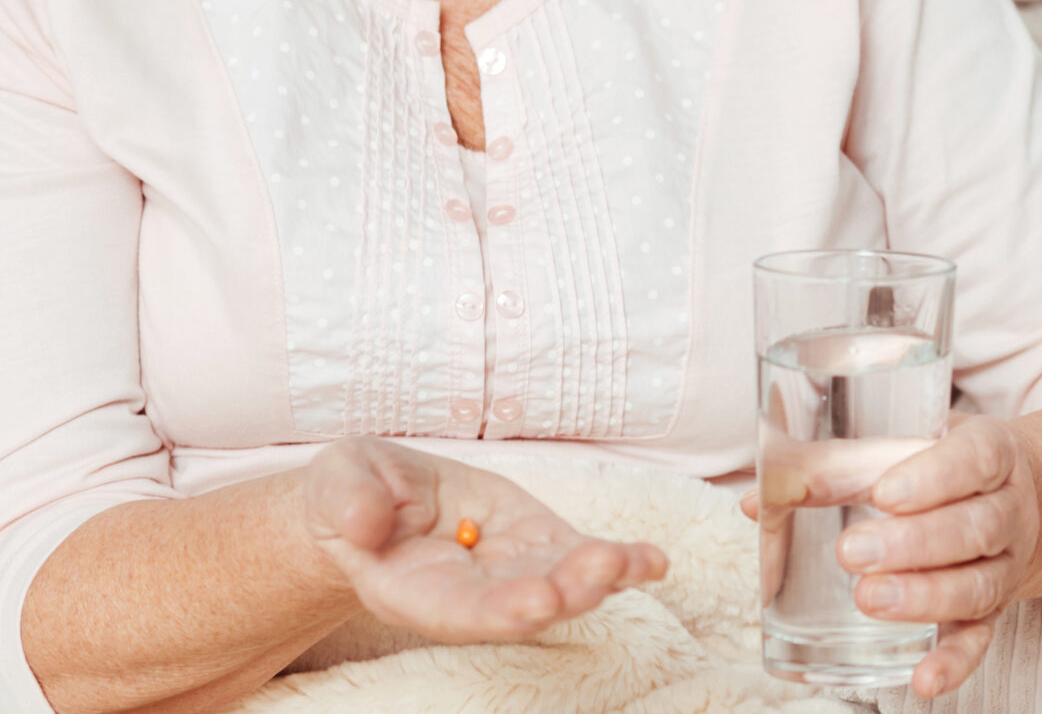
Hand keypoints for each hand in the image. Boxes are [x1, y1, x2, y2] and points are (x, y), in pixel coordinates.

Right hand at [301, 437, 667, 640]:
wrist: (377, 494)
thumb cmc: (353, 491)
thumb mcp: (339, 480)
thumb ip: (350, 501)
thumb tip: (366, 522)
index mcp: (409, 586)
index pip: (454, 609)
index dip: (496, 610)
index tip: (536, 603)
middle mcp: (466, 592)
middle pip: (518, 605)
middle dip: (562, 593)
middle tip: (600, 572)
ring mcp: (507, 570)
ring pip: (558, 583)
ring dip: (599, 578)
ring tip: (636, 562)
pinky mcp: (536, 543)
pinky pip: (579, 556)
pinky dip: (620, 562)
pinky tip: (654, 561)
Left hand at [746, 415, 1040, 698]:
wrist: (1009, 493)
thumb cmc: (938, 464)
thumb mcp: (903, 446)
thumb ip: (833, 467)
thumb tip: (753, 500)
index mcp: (991, 453)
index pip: (976, 458)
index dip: (934, 477)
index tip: (883, 493)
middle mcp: (1008, 509)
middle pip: (976, 528)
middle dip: (913, 544)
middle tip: (850, 552)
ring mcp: (1005, 564)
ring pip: (980, 586)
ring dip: (924, 599)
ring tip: (866, 600)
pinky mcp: (994, 611)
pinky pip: (980, 640)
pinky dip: (954, 663)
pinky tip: (923, 680)